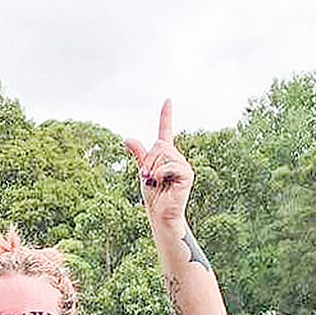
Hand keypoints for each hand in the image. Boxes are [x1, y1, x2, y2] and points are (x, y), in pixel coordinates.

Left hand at [125, 100, 193, 228]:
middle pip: (159, 145)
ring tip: (156, 182)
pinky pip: (169, 166)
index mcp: (167, 155)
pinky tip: (162, 183)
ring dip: (152, 169)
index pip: (166, 131)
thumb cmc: (154, 195)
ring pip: (163, 154)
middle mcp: (177, 157)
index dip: (166, 116)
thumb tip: (128, 138)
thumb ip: (139, 154)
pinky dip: (160, 174)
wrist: (161, 214)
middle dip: (148, 161)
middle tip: (148, 177)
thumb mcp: (143, 171)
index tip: (168, 100)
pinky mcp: (187, 174)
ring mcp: (184, 164)